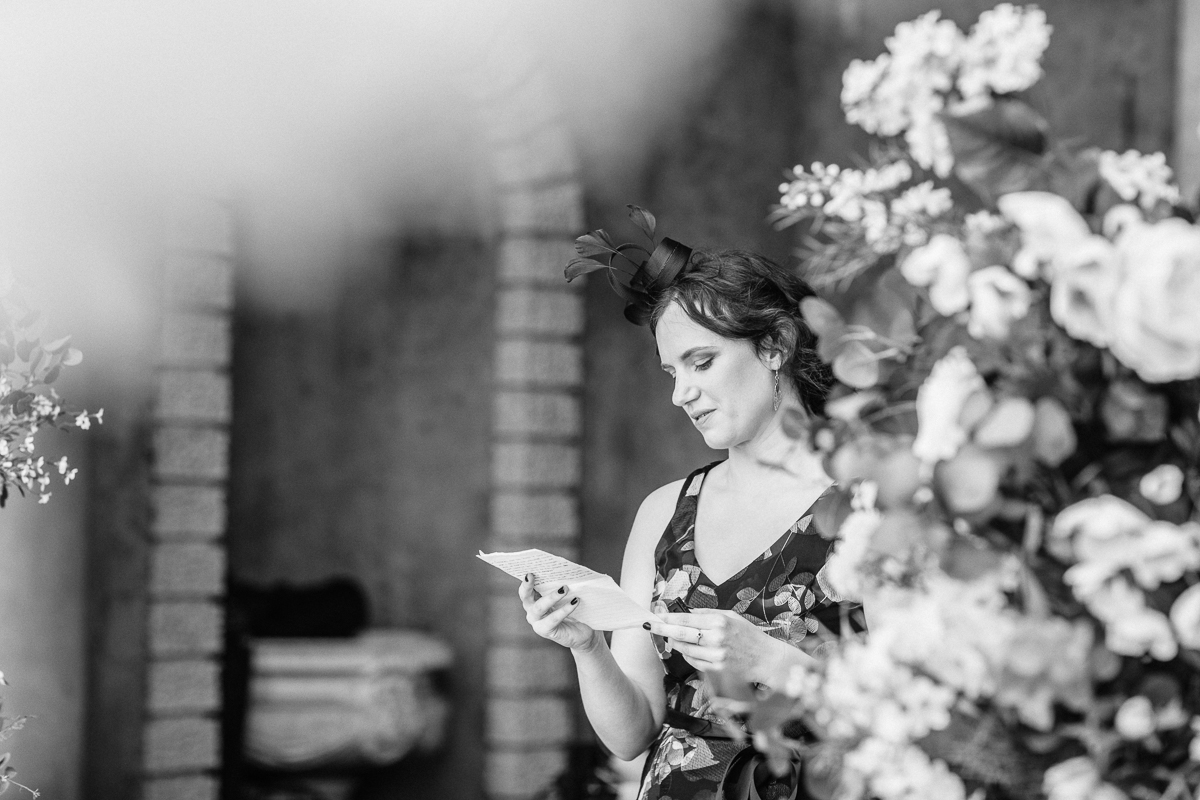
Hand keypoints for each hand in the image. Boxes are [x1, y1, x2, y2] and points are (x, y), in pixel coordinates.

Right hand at [518, 573, 599, 650]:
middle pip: (526, 598)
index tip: (529, 573)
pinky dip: (564, 609)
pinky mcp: (547, 631)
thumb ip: (560, 586)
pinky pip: (554, 619)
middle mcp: (532, 612)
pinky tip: (575, 601)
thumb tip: (565, 571)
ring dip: (551, 596)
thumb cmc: (574, 611)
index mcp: (534, 601)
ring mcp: (538, 623)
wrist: (583, 633)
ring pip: (539, 608)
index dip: (525, 582)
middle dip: (528, 587)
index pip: (525, 591)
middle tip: (532, 575)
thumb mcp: (566, 597)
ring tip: (565, 588)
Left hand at [647, 610, 790, 685]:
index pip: (686, 620)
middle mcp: (716, 639)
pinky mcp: (716, 670)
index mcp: (719, 622)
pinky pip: (693, 662)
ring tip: (674, 638)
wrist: (766, 659)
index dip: (668, 618)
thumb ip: (707, 614)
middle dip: (662, 630)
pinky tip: (690, 650)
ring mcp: (716, 656)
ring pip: (685, 650)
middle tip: (650, 626)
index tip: (656, 616)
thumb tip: (686, 613)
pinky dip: (688, 655)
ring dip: (676, 644)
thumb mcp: (731, 616)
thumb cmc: (749, 635)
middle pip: (681, 635)